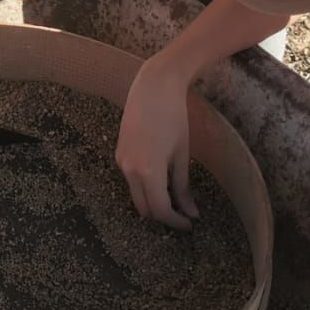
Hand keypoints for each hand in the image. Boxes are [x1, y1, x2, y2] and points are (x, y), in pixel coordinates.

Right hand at [114, 59, 198, 228]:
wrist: (153, 86)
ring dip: (153, 202)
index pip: (160, 210)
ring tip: (174, 198)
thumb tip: (191, 212)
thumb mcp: (182, 154)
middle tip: (183, 215)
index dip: (175, 221)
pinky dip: (145, 187)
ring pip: (136, 195)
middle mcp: (129, 170)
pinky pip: (131, 180)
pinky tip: (161, 180)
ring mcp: (121, 161)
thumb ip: (183, 186)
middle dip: (163, 216)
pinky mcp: (119, 153)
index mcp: (148, 172)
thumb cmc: (174, 117)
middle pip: (144, 208)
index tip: (190, 223)